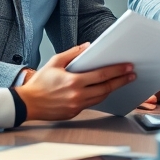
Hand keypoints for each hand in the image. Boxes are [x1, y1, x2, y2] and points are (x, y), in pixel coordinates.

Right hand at [14, 43, 134, 121]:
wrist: (27, 103)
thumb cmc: (39, 83)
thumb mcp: (55, 62)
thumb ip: (73, 53)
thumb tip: (88, 46)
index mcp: (73, 81)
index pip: (102, 75)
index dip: (117, 71)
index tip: (128, 67)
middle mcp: (77, 95)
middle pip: (106, 88)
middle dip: (121, 80)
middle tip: (131, 75)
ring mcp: (76, 106)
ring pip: (101, 97)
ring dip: (112, 89)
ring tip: (121, 81)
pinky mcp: (74, 113)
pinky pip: (92, 103)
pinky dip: (99, 96)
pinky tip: (104, 90)